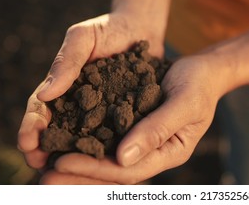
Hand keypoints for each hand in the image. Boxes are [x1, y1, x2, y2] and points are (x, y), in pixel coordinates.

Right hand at [17, 13, 164, 170]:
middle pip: (56, 131)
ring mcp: (99, 112)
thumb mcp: (83, 37)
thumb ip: (66, 61)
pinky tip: (103, 164)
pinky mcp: (122, 116)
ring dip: (71, 156)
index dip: (31, 126)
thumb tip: (46, 93)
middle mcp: (77, 103)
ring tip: (65, 173)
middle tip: (39, 164)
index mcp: (62, 85)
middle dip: (44, 149)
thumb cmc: (109, 28)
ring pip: (81, 139)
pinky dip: (102, 151)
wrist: (140, 29)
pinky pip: (110, 136)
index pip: (40, 109)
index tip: (27, 141)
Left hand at [38, 54, 223, 183]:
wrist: (204, 70)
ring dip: (78, 165)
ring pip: (107, 161)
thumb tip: (122, 158)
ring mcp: (144, 142)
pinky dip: (86, 144)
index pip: (128, 170)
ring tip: (45, 166)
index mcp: (170, 153)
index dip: (94, 169)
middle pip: (113, 173)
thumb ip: (157, 129)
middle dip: (79, 176)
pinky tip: (63, 141)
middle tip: (44, 178)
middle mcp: (154, 153)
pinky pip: (107, 142)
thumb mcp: (184, 103)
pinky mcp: (134, 128)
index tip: (61, 163)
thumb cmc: (198, 84)